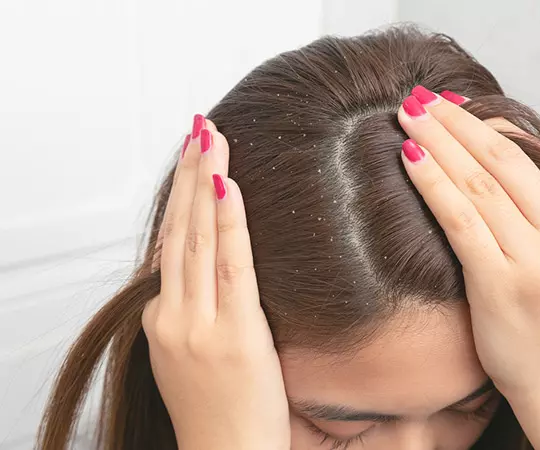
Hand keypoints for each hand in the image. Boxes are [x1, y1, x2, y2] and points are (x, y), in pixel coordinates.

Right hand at [142, 115, 289, 449]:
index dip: (179, 199)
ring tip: (211, 139)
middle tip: (199, 129)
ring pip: (196, 238)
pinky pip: (229, 266)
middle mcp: (172, 316)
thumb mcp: (192, 356)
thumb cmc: (218, 413)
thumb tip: (213, 274)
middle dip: (189, 174)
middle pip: (178, 231)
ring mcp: (197, 324)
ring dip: (204, 183)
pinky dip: (226, 223)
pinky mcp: (232, 334)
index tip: (190, 161)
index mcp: (163, 320)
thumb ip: (197, 311)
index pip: (170, 245)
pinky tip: (226, 187)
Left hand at [397, 88, 539, 448]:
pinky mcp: (502, 284)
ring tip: (406, 114)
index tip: (451, 107)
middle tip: (419, 97)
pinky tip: (409, 159)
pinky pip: (460, 220)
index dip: (483, 125)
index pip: (526, 156)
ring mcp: (535, 260)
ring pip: (478, 184)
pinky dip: (433, 185)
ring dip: (438, 143)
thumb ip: (534, 216)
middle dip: (455, 123)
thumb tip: (488, 165)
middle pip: (500, 160)